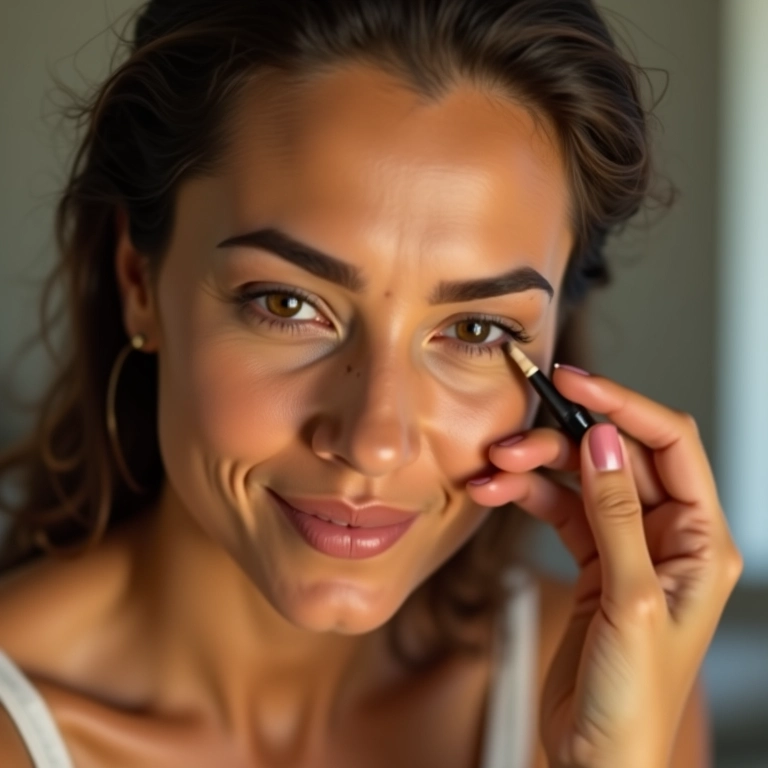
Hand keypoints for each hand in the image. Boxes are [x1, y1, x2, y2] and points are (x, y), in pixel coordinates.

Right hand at [465, 366, 742, 767]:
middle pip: (615, 458)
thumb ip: (616, 515)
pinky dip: (526, 497)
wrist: (598, 758)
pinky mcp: (592, 561)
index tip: (574, 382)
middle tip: (512, 442)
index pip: (670, 445)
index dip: (623, 405)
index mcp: (702, 541)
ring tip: (493, 471)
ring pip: (580, 480)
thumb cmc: (634, 700)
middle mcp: (667, 536)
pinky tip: (496, 494)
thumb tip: (605, 441)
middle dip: (561, 442)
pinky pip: (558, 510)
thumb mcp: (632, 600)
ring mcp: (627, 547)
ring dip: (535, 470)